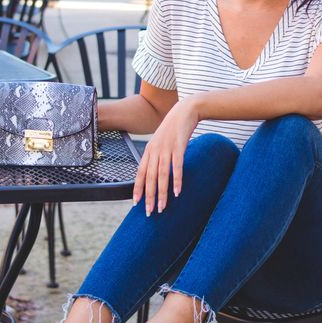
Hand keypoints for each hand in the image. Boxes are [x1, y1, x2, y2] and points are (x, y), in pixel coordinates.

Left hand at [133, 97, 199, 214]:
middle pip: (149, 177)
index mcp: (149, 150)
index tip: (136, 203)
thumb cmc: (174, 128)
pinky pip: (177, 167)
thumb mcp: (161, 141)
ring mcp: (166, 148)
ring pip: (162, 175)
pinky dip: (177, 180)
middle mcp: (155, 150)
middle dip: (149, 196)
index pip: (140, 173)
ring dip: (162, 193)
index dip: (137, 188)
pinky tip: (177, 192)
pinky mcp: (179, 146)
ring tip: (163, 207)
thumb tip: (155, 172)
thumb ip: (157, 155)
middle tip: (149, 212)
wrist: (185, 111)